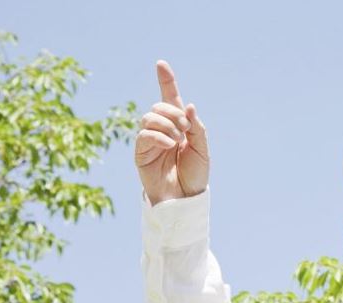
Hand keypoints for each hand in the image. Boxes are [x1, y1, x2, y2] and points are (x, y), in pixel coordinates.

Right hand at [134, 60, 208, 204]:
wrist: (185, 198)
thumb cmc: (195, 174)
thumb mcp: (202, 149)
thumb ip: (197, 127)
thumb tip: (188, 105)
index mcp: (179, 125)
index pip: (170, 98)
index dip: (166, 80)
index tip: (161, 64)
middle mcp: (162, 129)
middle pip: (159, 105)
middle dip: (174, 113)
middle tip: (186, 129)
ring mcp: (149, 139)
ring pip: (149, 116)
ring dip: (167, 124)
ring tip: (178, 141)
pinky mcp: (141, 152)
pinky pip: (144, 134)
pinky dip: (158, 136)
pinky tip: (169, 145)